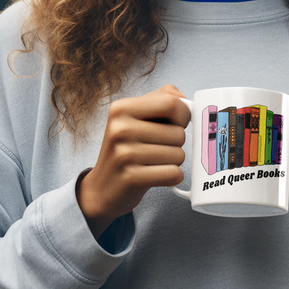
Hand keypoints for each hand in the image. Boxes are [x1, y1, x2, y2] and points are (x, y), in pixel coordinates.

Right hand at [76, 84, 189, 237]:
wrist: (102, 188)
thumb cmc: (127, 149)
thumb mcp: (135, 118)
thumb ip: (162, 100)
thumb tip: (186, 101)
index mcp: (121, 108)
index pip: (172, 103)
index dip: (184, 115)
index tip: (176, 123)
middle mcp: (120, 128)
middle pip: (178, 132)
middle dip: (176, 143)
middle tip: (156, 148)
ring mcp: (124, 154)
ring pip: (179, 155)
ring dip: (173, 161)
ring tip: (153, 162)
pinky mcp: (131, 178)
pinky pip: (173, 173)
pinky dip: (172, 176)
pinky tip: (156, 175)